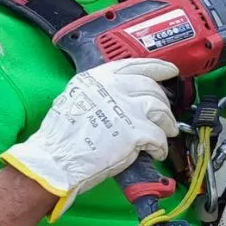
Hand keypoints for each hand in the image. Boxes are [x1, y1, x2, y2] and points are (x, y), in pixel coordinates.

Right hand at [0, 58, 179, 220]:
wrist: (56, 160)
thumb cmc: (61, 136)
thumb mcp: (77, 97)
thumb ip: (101, 91)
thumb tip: (123, 94)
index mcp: (99, 77)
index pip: (136, 64)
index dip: (158, 67)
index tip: (170, 70)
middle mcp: (114, 88)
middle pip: (152, 88)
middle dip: (163, 102)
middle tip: (165, 114)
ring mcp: (126, 109)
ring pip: (160, 109)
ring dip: (167, 123)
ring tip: (167, 132)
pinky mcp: (134, 132)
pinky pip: (158, 136)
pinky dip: (161, 146)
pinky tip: (157, 151)